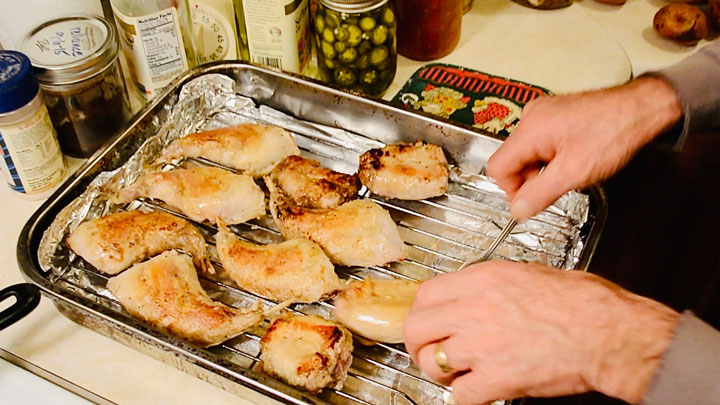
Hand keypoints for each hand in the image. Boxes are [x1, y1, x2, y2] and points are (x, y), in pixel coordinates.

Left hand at [404, 260, 678, 403]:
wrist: (609, 333)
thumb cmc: (582, 302)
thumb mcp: (527, 274)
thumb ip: (489, 284)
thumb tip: (469, 296)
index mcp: (483, 280)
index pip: (425, 294)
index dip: (421, 310)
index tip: (427, 320)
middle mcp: (475, 310)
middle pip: (416, 328)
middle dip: (418, 342)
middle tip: (428, 349)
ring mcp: (482, 346)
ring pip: (432, 363)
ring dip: (440, 370)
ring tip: (455, 371)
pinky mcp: (497, 379)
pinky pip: (460, 394)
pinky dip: (465, 395)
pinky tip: (478, 388)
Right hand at [486, 77, 681, 219]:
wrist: (642, 108)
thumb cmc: (614, 132)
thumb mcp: (574, 173)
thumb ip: (540, 194)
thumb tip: (517, 210)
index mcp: (530, 129)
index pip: (497, 168)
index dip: (512, 190)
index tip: (532, 201)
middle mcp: (531, 117)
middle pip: (512, 160)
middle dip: (530, 179)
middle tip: (557, 187)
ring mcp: (542, 113)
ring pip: (526, 153)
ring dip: (542, 168)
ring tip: (570, 170)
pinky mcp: (554, 114)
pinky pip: (539, 142)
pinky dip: (550, 156)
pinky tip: (572, 158)